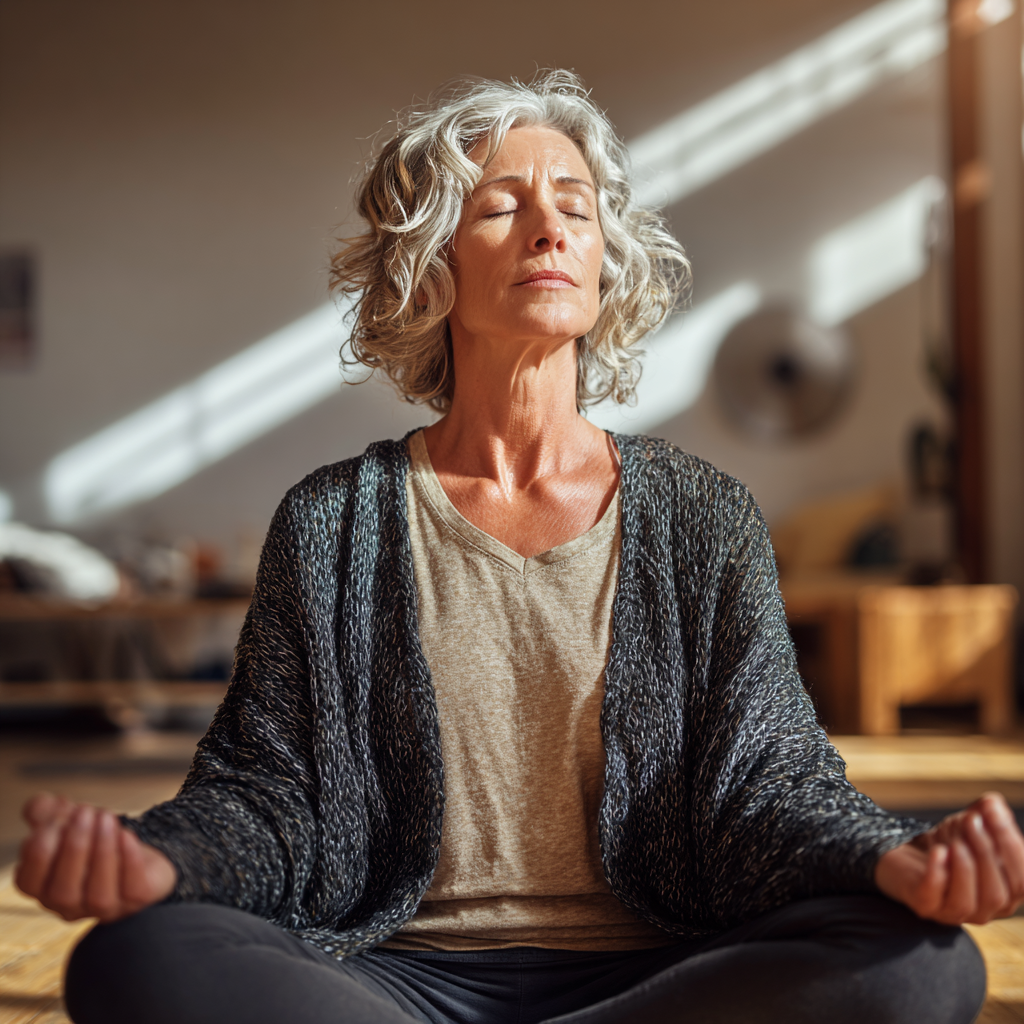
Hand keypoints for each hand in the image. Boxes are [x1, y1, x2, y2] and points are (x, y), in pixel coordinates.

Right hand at [14, 793, 176, 921]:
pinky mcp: (135, 901)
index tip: (55, 819)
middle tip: (85, 812)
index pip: (29, 882)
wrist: (135, 848)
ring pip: (98, 894)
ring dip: (102, 853)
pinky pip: (132, 889)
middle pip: (63, 891)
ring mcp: (102, 908)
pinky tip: (126, 834)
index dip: (39, 852)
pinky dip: (129, 860)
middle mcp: (68, 905)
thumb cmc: (90, 837)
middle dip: (75, 848)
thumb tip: (42, 804)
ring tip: (106, 818)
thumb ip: (46, 810)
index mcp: (42, 887)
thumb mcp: (64, 819)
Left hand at [875, 792, 1023, 924]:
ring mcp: (953, 912)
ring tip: (956, 841)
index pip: (1022, 882)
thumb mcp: (971, 825)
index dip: (1010, 845)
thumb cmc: (948, 844)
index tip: (993, 811)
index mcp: (1006, 894)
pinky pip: (933, 897)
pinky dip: (937, 875)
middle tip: (971, 821)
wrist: (906, 855)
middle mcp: (984, 910)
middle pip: (998, 894)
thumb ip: (987, 814)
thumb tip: (993, 803)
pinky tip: (938, 852)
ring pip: (967, 902)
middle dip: (986, 852)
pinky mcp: (924, 905)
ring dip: (965, 868)